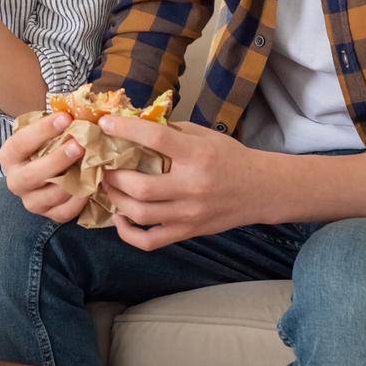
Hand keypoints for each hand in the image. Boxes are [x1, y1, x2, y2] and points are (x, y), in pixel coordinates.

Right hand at [0, 112, 88, 223]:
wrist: (47, 171)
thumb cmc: (48, 145)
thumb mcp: (45, 133)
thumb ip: (57, 124)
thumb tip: (80, 110)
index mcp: (9, 156)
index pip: (21, 143)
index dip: (43, 130)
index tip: (66, 118)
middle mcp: (15, 181)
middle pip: (32, 174)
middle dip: (57, 160)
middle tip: (79, 145)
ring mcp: (31, 201)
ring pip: (50, 195)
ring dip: (72, 180)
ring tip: (91, 165)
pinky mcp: (48, 215)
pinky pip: (64, 212)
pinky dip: (79, 200)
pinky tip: (91, 185)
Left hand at [97, 116, 285, 250]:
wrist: (260, 190)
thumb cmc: (230, 157)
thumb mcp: (204, 135)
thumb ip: (170, 132)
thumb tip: (133, 125)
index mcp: (197, 155)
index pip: (155, 140)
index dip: (126, 130)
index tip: (106, 124)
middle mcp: (193, 186)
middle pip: (141, 186)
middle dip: (114, 176)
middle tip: (104, 167)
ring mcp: (190, 214)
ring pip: (140, 214)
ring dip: (116, 201)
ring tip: (109, 188)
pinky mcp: (188, 232)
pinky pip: (150, 241)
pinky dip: (128, 233)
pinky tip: (120, 218)